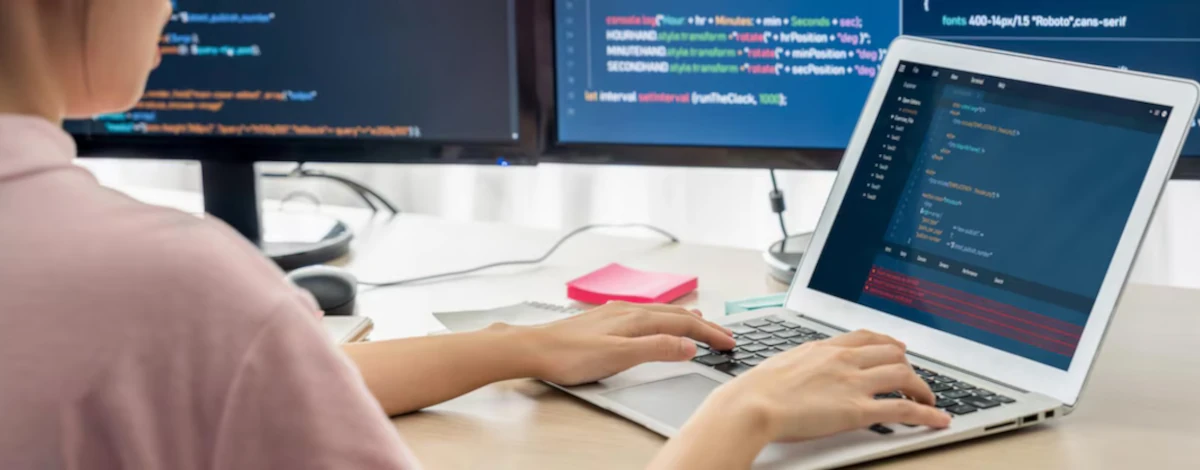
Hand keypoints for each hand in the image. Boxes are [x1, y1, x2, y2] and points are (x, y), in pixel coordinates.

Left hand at [512, 302, 735, 385]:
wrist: (534, 348)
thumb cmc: (570, 355)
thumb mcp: (619, 356)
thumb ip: (656, 348)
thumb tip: (689, 344)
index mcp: (637, 318)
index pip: (684, 324)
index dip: (710, 333)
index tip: (730, 342)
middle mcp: (629, 311)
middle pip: (676, 315)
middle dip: (703, 324)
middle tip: (725, 335)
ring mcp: (616, 313)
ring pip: (661, 313)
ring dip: (684, 318)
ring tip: (700, 321)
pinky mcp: (605, 320)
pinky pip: (645, 315)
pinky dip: (663, 318)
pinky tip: (656, 321)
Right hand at [704, 330, 950, 442]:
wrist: (751, 404)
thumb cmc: (756, 389)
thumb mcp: (782, 363)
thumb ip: (803, 363)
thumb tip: (805, 369)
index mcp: (825, 348)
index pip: (867, 337)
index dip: (888, 343)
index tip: (897, 349)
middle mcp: (844, 360)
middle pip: (892, 352)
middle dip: (908, 365)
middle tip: (913, 379)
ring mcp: (854, 383)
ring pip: (903, 375)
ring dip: (922, 388)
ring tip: (929, 400)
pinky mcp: (858, 410)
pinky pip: (903, 409)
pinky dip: (927, 414)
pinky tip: (938, 420)